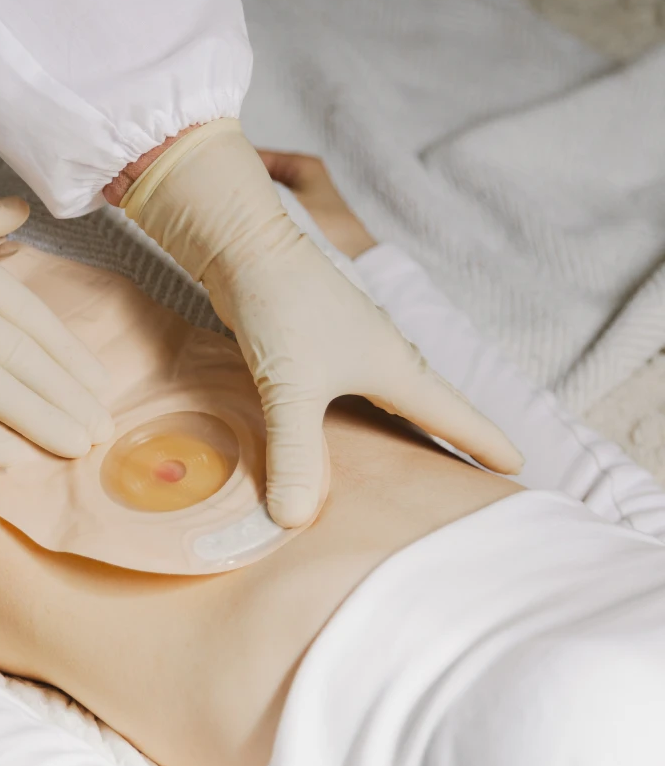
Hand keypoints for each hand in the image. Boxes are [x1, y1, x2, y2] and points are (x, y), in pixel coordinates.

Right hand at [0, 171, 113, 464]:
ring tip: (76, 448)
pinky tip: (12, 457)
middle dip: (68, 400)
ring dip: (41, 423)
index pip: (37, 322)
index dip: (70, 357)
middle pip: (28, 363)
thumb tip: (22, 211)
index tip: (97, 384)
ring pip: (0, 392)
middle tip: (101, 430)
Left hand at [121, 119, 522, 528]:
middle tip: (473, 473)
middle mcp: (382, 356)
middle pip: (429, 405)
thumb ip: (296, 454)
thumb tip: (294, 519)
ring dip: (404, 425)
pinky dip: (357, 414)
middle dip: (453, 438)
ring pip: (388, 396)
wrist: (245, 246)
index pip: (453, 414)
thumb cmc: (282, 308)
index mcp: (395, 368)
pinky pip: (350, 390)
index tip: (520, 467)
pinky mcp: (316, 343)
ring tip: (413, 457)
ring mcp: (350, 347)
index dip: (485, 442)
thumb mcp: (292, 389)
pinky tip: (338, 427)